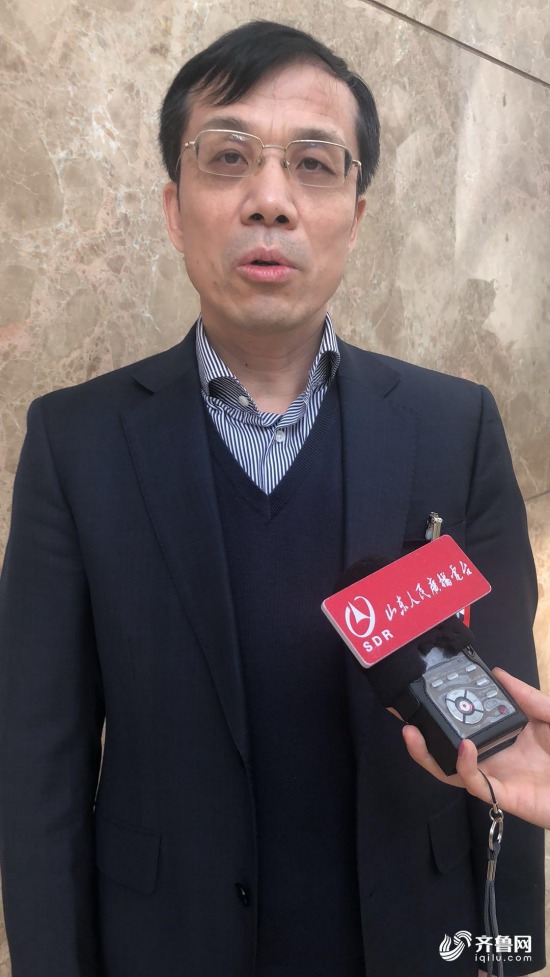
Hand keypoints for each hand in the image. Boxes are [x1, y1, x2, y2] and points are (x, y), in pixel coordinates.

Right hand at [402, 668, 549, 828]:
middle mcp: (495, 755)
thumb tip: (497, 673)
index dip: (444, 708)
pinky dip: (464, 765)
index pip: (467, 720)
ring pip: (450, 769)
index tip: (425, 687)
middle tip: (400, 712)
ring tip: (412, 731)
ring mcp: (497, 777)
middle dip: (421, 731)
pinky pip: (476, 783)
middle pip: (448, 746)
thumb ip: (528, 697)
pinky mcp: (504, 796)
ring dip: (427, 753)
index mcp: (506, 734)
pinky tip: (462, 747)